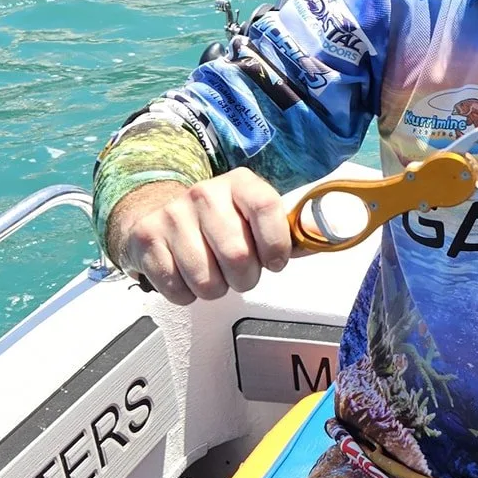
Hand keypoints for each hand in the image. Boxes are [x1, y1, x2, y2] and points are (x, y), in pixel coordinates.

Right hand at [110, 170, 292, 305]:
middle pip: (237, 256)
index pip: (266, 207)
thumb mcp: (256, 219)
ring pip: (207, 281)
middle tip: (239, 272)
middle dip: (245, 279)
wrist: (157, 215)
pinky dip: (186, 294)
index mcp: (239, 183)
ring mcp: (172, 215)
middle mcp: (204, 193)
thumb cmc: (218, 224)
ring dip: (215, 289)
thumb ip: (291, 232)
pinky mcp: (147, 239)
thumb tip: (329, 237)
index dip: (276, 243)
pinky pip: (178, 290)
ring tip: (211, 272)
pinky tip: (185, 274)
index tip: (275, 262)